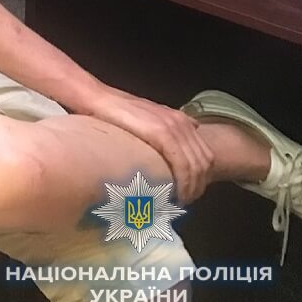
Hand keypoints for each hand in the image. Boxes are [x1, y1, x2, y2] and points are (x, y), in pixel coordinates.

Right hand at [86, 87, 214, 203]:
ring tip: (176, 201)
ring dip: (190, 188)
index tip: (187, 193)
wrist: (97, 99)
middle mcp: (181, 121)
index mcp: (180, 119)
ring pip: (195, 167)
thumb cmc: (117, 113)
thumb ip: (168, 125)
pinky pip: (182, 164)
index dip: (200, 178)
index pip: (204, 155)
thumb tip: (191, 128)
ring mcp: (173, 126)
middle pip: (203, 163)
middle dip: (196, 187)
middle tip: (182, 202)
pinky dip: (182, 183)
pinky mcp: (161, 132)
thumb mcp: (147, 116)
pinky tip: (172, 193)